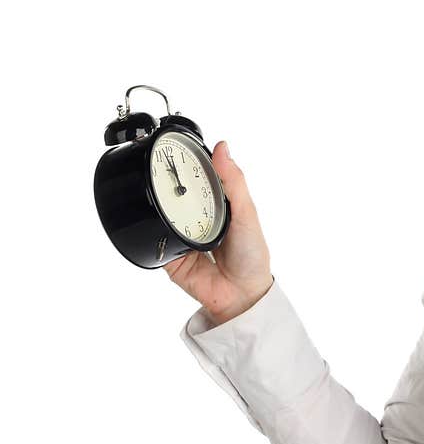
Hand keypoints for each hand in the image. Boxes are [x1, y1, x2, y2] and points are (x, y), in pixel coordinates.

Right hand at [162, 141, 273, 324]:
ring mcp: (183, 236)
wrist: (241, 296)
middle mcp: (199, 218)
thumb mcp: (247, 213)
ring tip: (154, 191)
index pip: (200, 178)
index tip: (178, 147)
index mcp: (218, 205)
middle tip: (158, 166)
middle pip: (178, 194)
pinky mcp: (170, 255)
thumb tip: (223, 148)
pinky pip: (155, 239)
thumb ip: (234, 182)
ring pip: (163, 215)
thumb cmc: (252, 255)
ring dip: (158, 206)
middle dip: (168, 183)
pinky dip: (152, 231)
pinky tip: (152, 221)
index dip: (190, 163)